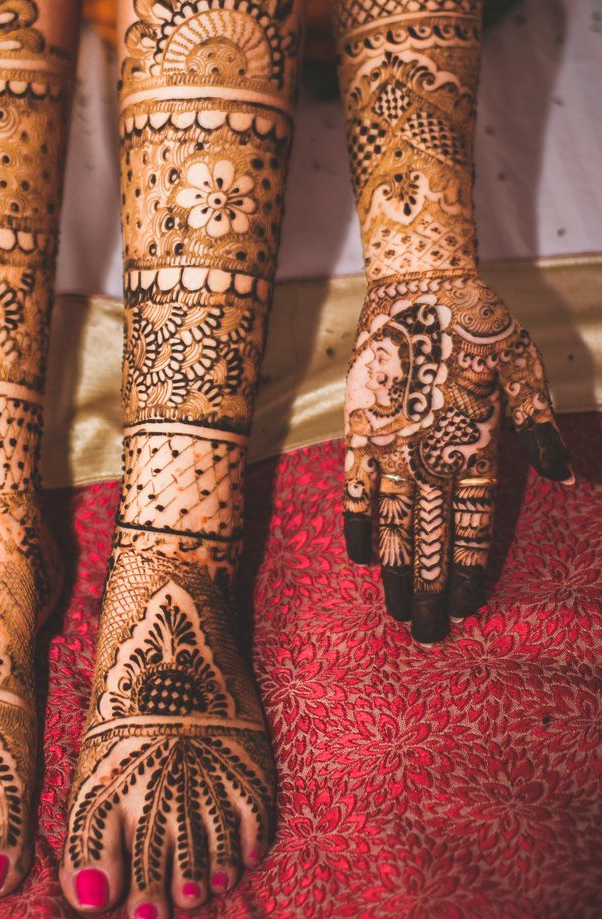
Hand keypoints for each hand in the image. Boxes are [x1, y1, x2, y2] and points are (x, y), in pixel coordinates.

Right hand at [342, 274, 572, 643]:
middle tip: (428, 634)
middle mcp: (429, 454)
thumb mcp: (523, 369)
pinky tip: (362, 557)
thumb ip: (537, 427)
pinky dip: (359, 522)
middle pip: (431, 537)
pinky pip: (355, 486)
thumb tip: (562, 477)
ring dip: (397, 570)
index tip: (466, 607)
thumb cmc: (478, 323)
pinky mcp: (360, 428)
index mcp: (473, 444)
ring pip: (394, 523)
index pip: (472, 524)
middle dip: (431, 588)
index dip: (470, 567)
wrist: (416, 284)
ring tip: (398, 612)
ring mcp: (389, 444)